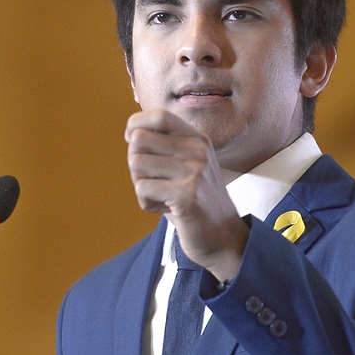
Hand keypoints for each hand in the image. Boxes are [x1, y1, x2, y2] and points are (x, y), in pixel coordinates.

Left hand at [125, 109, 247, 280]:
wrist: (223, 237)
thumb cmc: (195, 202)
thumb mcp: (187, 166)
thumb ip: (165, 148)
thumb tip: (131, 131)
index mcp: (198, 139)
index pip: (159, 116)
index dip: (136, 125)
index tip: (130, 140)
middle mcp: (198, 150)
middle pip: (139, 140)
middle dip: (135, 163)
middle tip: (152, 182)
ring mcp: (194, 171)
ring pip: (136, 163)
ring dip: (140, 185)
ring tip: (161, 197)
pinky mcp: (186, 195)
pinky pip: (142, 188)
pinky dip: (146, 202)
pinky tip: (164, 209)